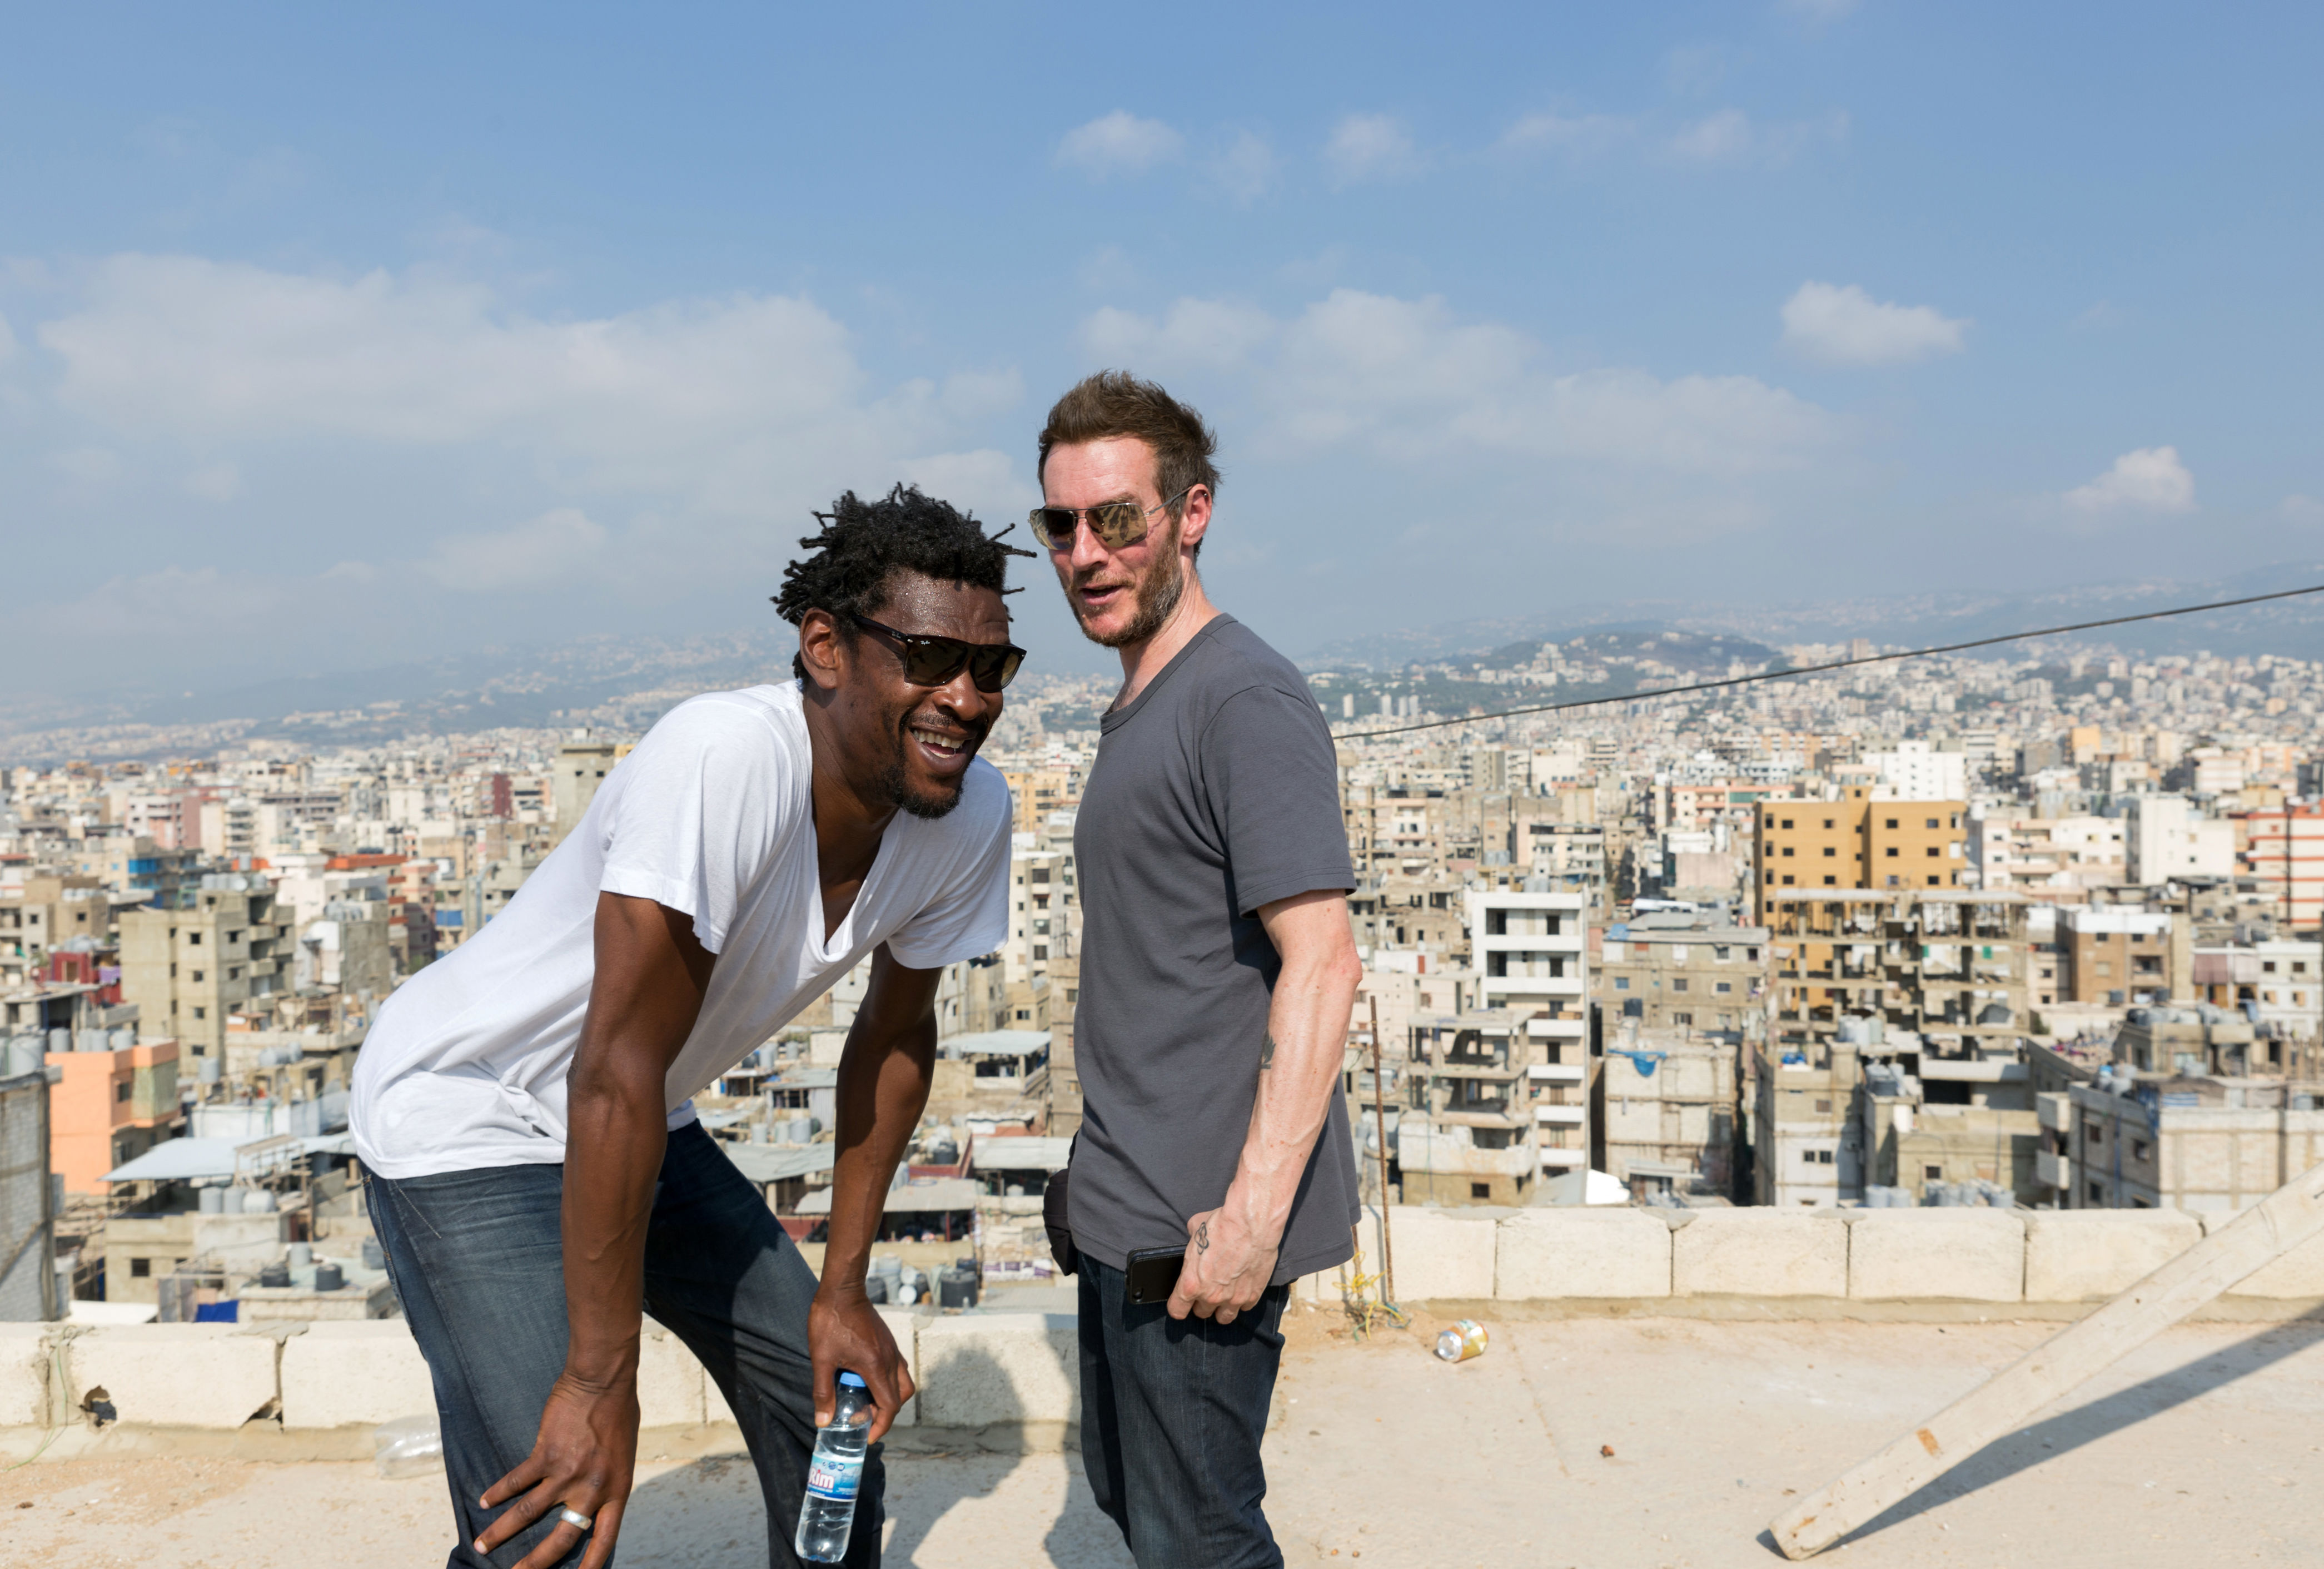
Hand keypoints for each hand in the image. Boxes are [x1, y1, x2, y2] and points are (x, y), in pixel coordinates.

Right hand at [474, 1367, 639, 1568]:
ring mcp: (567, 1473)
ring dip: (501, 1532)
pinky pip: (517, 1481)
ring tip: (481, 1545)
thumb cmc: (619, 1412)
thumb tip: (590, 1500)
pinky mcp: (546, 1454)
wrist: (604, 1380)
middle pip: (561, 1539)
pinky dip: (498, 1492)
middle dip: (535, 1563)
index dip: (590, 1566)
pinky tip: (484, 1500)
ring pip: (527, 1514)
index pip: (605, 1540)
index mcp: (616, 1491)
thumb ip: (606, 1481)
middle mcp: (591, 1489)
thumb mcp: (623, 1455)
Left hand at [809, 1283, 915, 1442]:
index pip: (889, 1405)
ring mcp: (891, 1348)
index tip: (868, 1436)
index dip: (881, 1425)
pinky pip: (896, 1368)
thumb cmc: (830, 1321)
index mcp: (876, 1366)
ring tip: (866, 1400)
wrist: (841, 1289)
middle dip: (886, 1413)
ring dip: (889, 1396)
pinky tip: (865, 1379)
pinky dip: (887, 1381)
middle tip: (864, 1418)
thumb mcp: (821, 1359)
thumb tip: (823, 1421)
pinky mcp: (887, 1341)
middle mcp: (889, 1359)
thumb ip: (823, 1392)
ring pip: (902, 1381)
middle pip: (901, 1396)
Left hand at [1167, 1206, 1277, 1325]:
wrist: (1251, 1223)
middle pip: (1201, 1313)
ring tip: (1225, 1295)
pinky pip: (1244, 1307)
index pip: (1177, 1310)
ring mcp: (1233, 1299)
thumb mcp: (1195, 1231)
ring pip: (1224, 1318)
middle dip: (1202, 1302)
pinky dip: (1242, 1300)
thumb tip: (1196, 1240)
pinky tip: (1242, 1287)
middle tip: (1207, 1288)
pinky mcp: (1253, 1295)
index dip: (1178, 1306)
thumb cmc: (1222, 1225)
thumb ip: (1193, 1244)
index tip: (1181, 1302)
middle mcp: (1211, 1296)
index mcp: (1191, 1283)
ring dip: (1222, 1308)